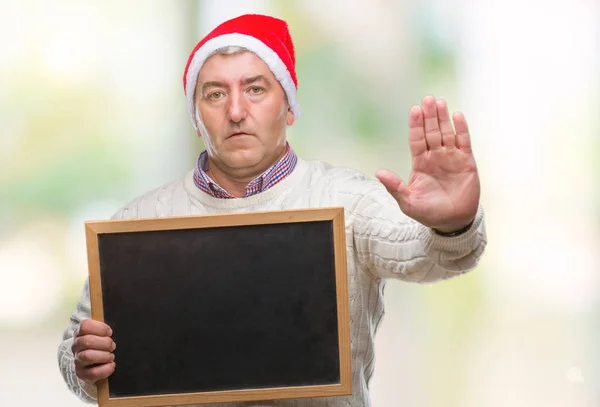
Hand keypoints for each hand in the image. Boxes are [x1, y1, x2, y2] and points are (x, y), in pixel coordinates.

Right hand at [72, 319, 115, 383]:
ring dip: (104, 356)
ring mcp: (77, 361)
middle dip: (104, 343)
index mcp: (80, 334)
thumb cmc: (99, 346)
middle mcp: (76, 347)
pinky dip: (105, 369)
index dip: (100, 328)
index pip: (85, 326)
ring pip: (88, 356)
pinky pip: (92, 373)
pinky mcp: (81, 374)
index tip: (109, 332)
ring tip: (111, 356)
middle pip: (87, 341)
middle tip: (112, 346)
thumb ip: (103, 329)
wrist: (91, 365)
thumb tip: (110, 330)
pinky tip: (111, 365)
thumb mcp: (100, 334)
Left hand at [376, 95, 479, 232]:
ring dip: (443, 118)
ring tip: (439, 102)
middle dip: (429, 116)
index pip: (416, 139)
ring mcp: (451, 157)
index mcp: (420, 163)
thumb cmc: (428, 213)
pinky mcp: (467, 162)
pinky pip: (464, 142)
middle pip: (431, 131)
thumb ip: (394, 187)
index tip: (414, 110)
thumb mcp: (407, 202)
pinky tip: (457, 116)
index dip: (416, 125)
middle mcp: (435, 156)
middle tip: (427, 99)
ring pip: (446, 133)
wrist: (453, 222)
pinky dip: (461, 129)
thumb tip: (379, 172)